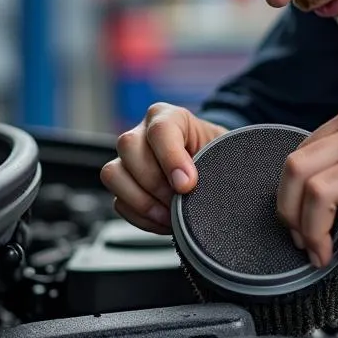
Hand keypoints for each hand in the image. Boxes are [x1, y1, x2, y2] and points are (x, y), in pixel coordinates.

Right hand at [100, 103, 227, 233]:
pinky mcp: (123, 185)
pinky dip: (141, 217)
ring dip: (143, 201)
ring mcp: (127, 159)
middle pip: (129, 147)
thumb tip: (198, 184)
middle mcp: (142, 133)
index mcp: (169, 117)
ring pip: (114, 174)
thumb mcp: (224, 151)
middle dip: (156, 182)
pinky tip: (164, 220)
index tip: (187, 185)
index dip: (171, 159)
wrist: (213, 170)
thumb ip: (217, 159)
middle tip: (179, 200)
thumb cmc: (218, 156)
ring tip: (171, 214)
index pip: (160, 129)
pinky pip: (118, 202)